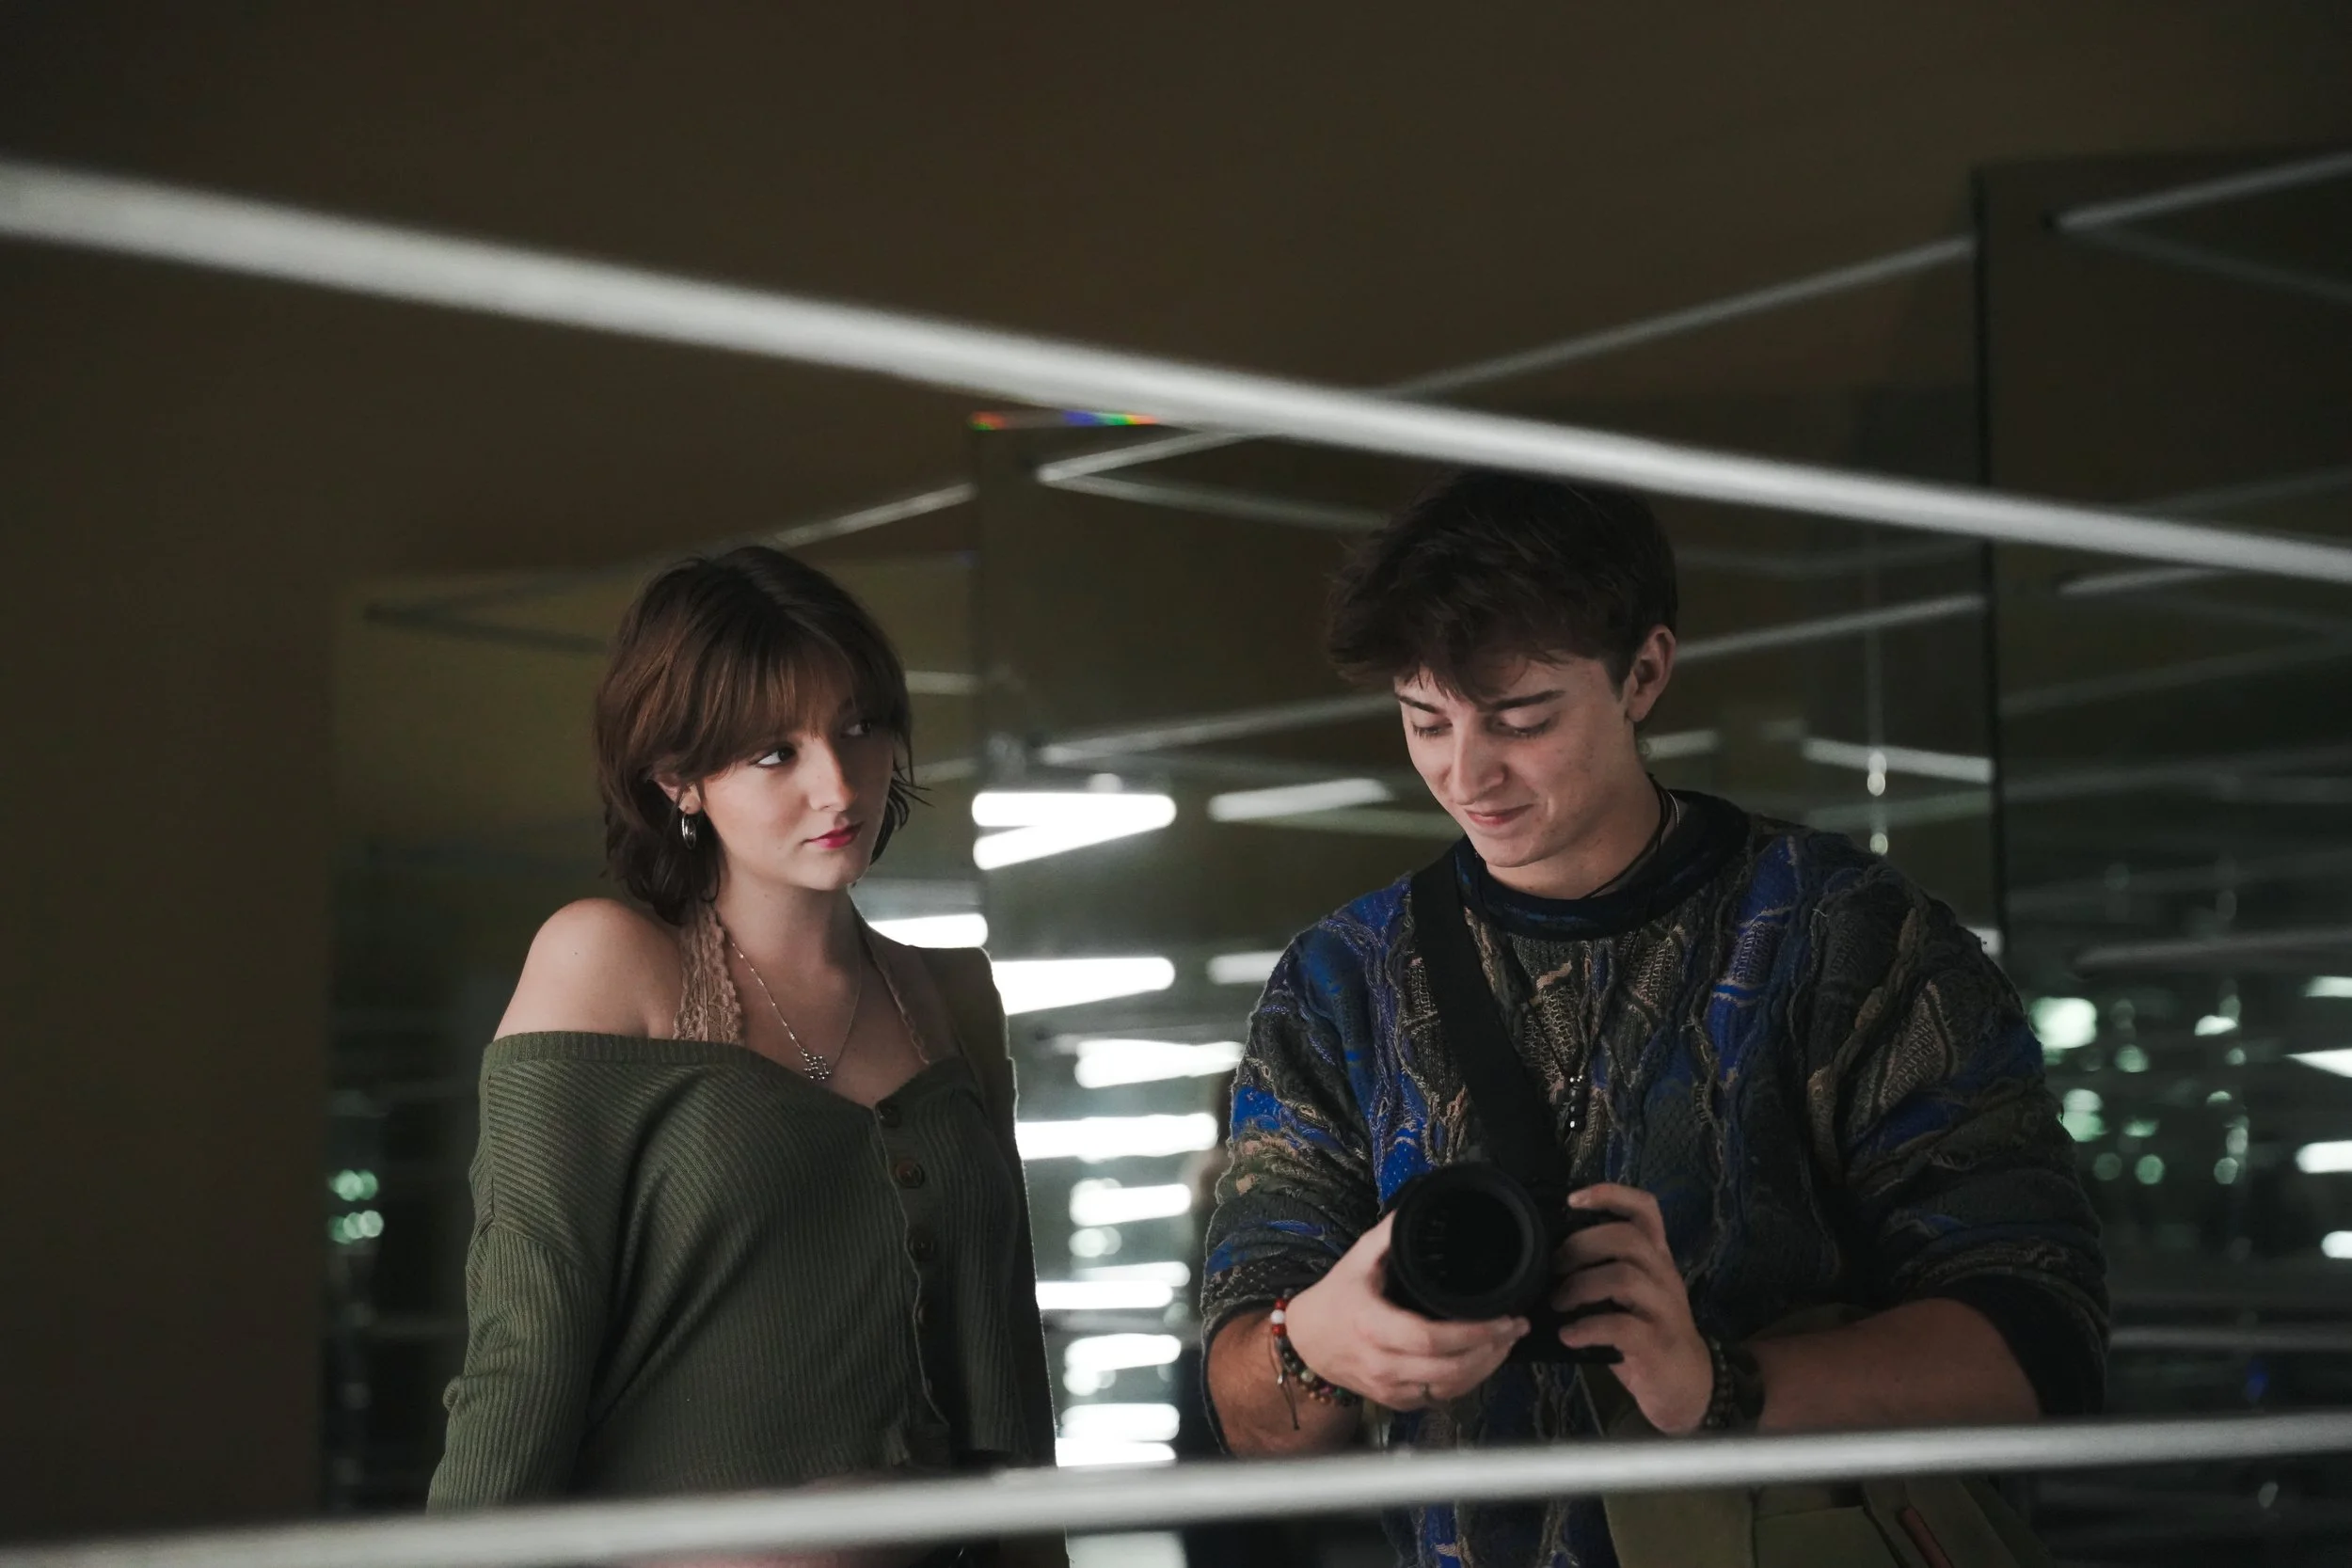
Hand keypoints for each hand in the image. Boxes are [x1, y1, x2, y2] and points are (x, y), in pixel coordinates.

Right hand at [1286, 1212, 1526, 1409]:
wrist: (1307, 1343)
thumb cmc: (1335, 1299)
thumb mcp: (1357, 1260)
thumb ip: (1389, 1234)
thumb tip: (1420, 1205)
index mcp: (1372, 1326)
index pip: (1430, 1339)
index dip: (1472, 1333)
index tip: (1502, 1318)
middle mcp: (1381, 1363)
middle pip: (1448, 1369)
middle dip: (1490, 1350)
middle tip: (1515, 1327)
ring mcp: (1389, 1387)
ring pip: (1449, 1388)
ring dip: (1485, 1368)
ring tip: (1506, 1343)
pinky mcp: (1396, 1401)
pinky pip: (1439, 1398)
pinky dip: (1466, 1382)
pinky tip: (1482, 1361)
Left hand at [1551, 1184, 1712, 1433]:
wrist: (1687, 1385)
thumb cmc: (1647, 1334)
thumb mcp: (1630, 1295)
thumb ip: (1603, 1270)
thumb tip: (1548, 1257)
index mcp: (1656, 1258)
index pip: (1646, 1209)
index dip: (1611, 1195)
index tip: (1572, 1199)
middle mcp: (1664, 1276)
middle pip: (1627, 1238)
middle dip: (1581, 1246)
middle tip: (1553, 1268)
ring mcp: (1665, 1310)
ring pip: (1624, 1277)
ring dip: (1579, 1286)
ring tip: (1557, 1304)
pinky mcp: (1657, 1344)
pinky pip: (1621, 1326)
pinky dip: (1587, 1327)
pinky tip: (1568, 1335)